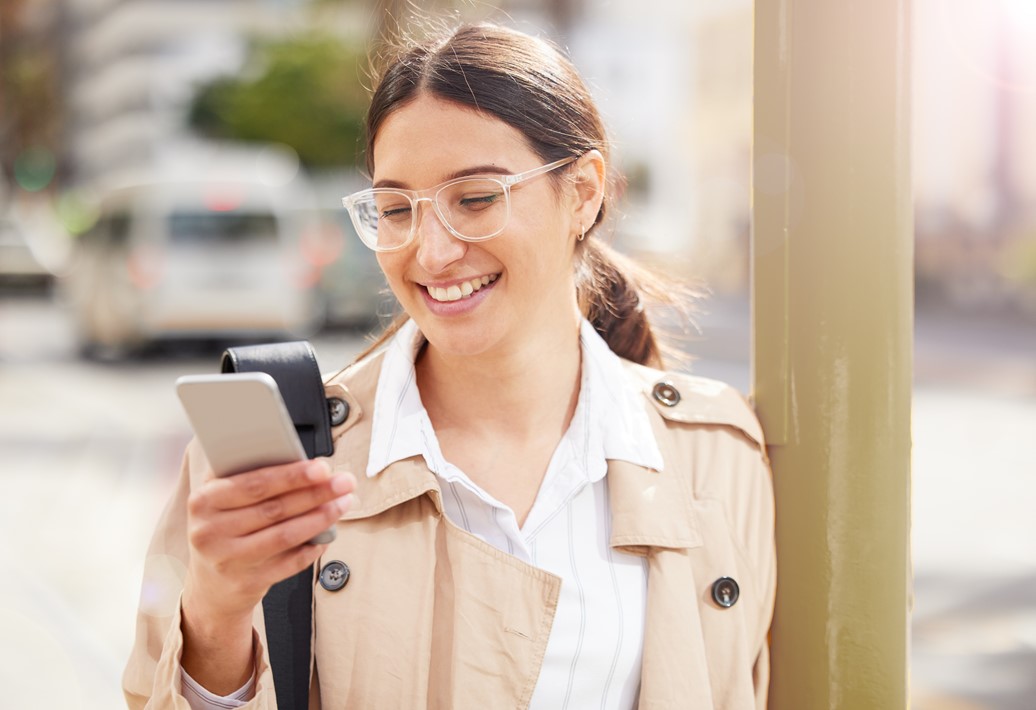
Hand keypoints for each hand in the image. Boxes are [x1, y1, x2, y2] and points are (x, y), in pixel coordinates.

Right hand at [179, 458, 355, 692]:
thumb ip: (250, 476)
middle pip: (274, 509)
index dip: (292, 476)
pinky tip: (327, 535)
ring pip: (285, 535)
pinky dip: (312, 547)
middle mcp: (210, 531)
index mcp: (203, 501)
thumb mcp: (222, 499)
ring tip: (342, 504)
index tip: (322, 467)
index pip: (254, 484)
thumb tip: (302, 463)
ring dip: (320, 518)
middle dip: (316, 493)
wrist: (209, 585)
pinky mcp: (246, 583)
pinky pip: (290, 563)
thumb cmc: (224, 528)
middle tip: (344, 483)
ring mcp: (228, 560)